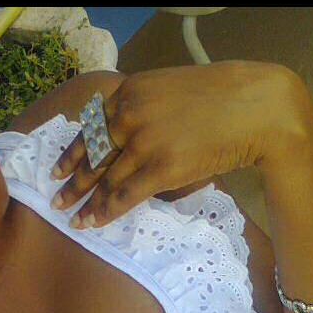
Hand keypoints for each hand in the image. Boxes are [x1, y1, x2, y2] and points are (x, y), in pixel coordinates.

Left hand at [49, 60, 312, 228]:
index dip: (72, 153)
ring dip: (85, 202)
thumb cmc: (222, 97)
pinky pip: (124, 195)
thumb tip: (125, 137)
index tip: (57, 169)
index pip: (90, 128)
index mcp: (129, 93)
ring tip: (71, 218)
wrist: (257, 107)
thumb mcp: (169, 90)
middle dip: (71, 182)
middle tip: (55, 199)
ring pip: (105, 179)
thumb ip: (142, 109)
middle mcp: (130, 116)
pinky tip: (92, 222)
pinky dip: (105, 211)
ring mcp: (144, 143)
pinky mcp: (161, 169)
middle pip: (92, 156)